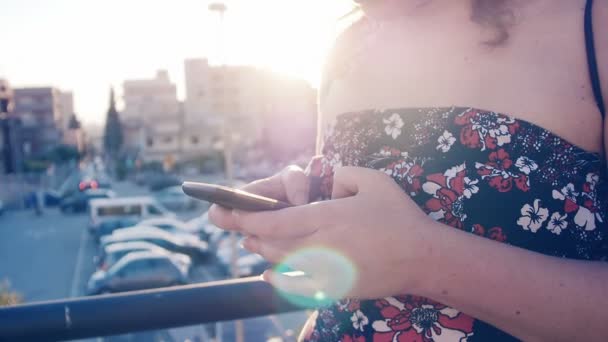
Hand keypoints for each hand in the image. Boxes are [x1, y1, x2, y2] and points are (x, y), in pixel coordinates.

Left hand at [211, 166, 437, 299]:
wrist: (422, 259)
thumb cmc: (399, 216)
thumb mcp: (373, 180)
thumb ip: (343, 175)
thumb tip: (325, 185)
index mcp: (327, 218)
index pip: (276, 219)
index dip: (249, 216)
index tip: (231, 212)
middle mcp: (320, 245)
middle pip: (272, 241)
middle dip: (248, 231)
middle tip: (234, 223)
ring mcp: (325, 270)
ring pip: (281, 261)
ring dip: (262, 250)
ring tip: (250, 240)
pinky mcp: (334, 287)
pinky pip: (296, 285)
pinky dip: (277, 279)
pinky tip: (267, 274)